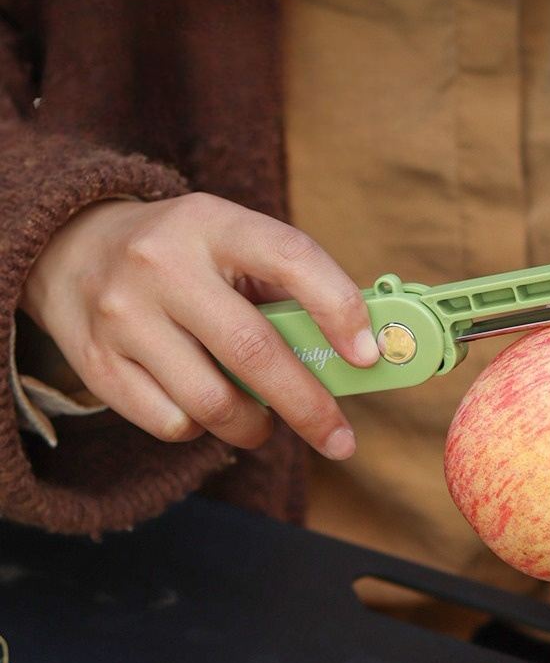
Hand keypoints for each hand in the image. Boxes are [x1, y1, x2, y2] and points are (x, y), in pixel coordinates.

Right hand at [20, 193, 378, 456]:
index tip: (367, 355)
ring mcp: (122, 315)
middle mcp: (162, 265)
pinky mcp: (95, 363)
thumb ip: (288, 287)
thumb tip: (357, 351)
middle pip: (252, 350)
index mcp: (213, 223)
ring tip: (264, 419)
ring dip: (255, 425)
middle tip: (340, 439)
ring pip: (212, 402)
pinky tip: (202, 404)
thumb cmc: (182, 254)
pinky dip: (202, 427)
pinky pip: (171, 423)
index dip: (339, 307)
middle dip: (309, 406)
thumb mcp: (231, 242)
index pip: (291, 257)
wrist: (70, 247)